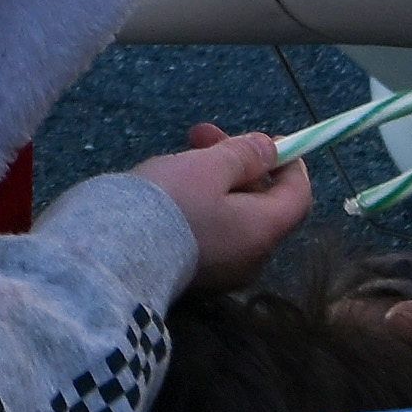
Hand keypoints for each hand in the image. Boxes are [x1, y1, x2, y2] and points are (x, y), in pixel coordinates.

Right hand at [130, 130, 315, 284]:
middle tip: (201, 134)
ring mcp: (221, 272)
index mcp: (264, 231)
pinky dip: (199, 206)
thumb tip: (270, 150)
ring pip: (232, 216)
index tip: (267, 140)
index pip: (299, 195)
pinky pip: (209, 234)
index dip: (289, 163)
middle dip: (238, 164)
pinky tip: (168, 189)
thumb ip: (244, 155)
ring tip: (177, 155)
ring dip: (214, 180)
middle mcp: (251, 258)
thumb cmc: (169, 205)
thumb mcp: (208, 166)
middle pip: (262, 204)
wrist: (113, 257)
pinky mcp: (192, 277)